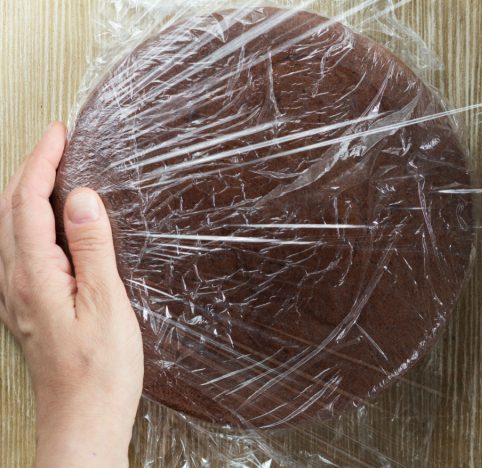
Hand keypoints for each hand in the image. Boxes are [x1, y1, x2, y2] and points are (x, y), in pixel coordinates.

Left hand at [0, 123, 142, 467]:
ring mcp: (18, 296)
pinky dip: (31, 221)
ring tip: (50, 170)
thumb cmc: (100, 370)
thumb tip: (80, 199)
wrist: (84, 420)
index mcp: (34, 276)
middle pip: (10, 212)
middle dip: (30, 169)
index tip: (58, 134)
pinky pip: (21, 249)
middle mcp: (16, 283)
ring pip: (11, 230)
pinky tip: (47, 223)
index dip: (41, 163)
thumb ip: (92, 248)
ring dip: (27, 193)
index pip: (27, 204)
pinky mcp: (29, 306)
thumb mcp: (106, 304)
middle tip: (54, 142)